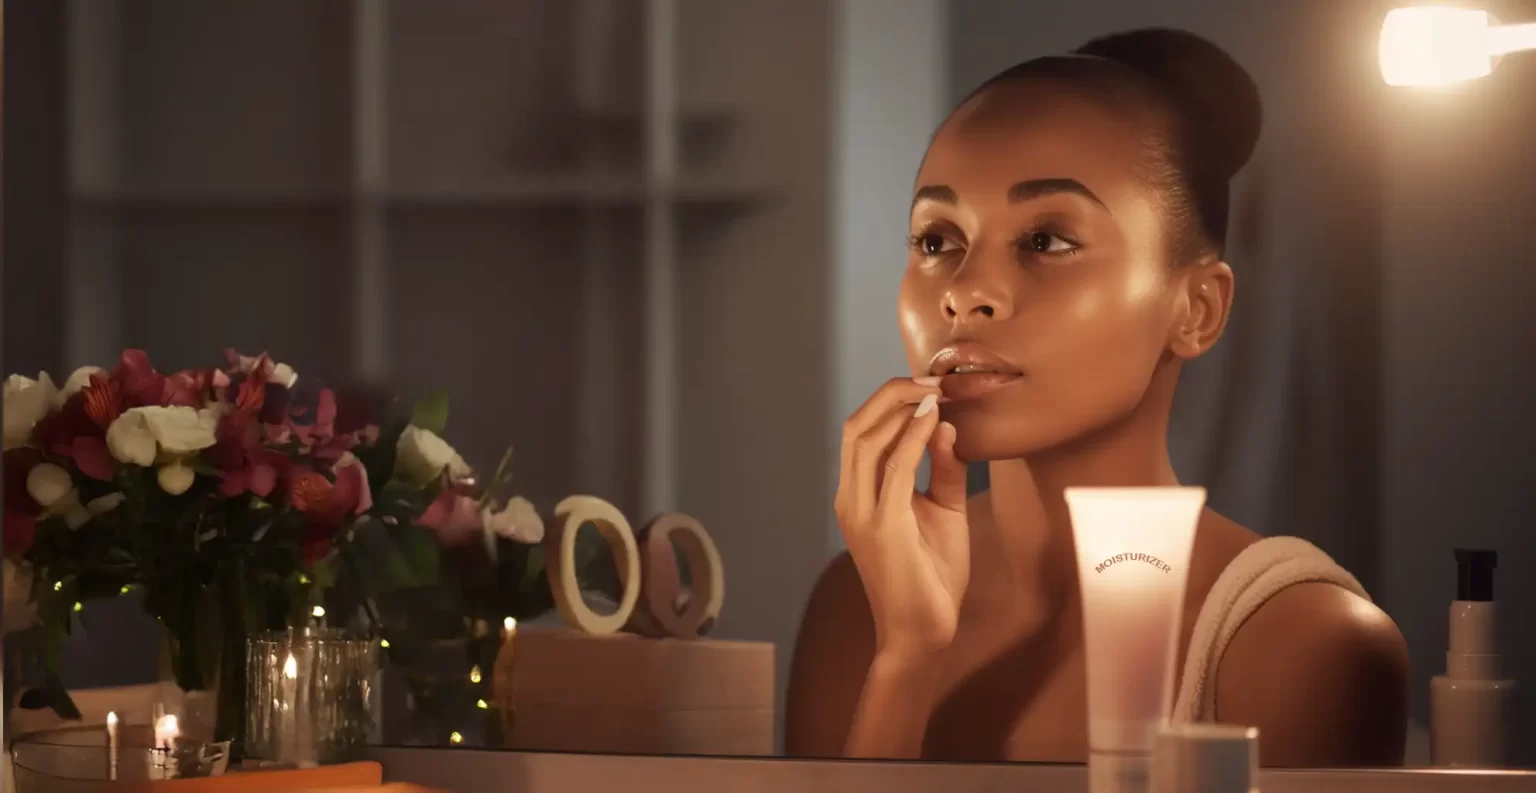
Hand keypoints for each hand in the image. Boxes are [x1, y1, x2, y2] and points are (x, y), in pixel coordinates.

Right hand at [834, 377, 970, 657]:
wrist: (923, 632)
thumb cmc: (931, 576)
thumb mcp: (944, 511)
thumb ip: (944, 469)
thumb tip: (945, 425)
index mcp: (857, 495)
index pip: (861, 431)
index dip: (891, 400)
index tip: (930, 385)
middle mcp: (850, 499)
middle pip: (856, 425)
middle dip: (892, 394)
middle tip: (931, 378)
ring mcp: (861, 512)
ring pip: (865, 439)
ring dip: (900, 408)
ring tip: (933, 391)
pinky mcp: (883, 527)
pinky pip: (893, 468)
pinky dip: (912, 437)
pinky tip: (933, 420)